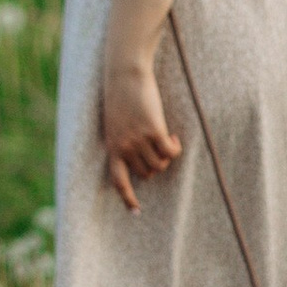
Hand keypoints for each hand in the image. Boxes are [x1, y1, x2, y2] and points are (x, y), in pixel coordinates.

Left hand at [101, 61, 181, 213]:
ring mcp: (138, 140)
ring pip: (159, 164)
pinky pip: (170, 152)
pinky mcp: (154, 130)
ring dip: (166, 156)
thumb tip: (141, 158)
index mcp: (112, 147)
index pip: (119, 181)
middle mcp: (124, 147)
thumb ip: (123, 140)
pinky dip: (175, 147)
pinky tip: (173, 136)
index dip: (128, 198)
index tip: (136, 212)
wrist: (124, 74)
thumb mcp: (115, 122)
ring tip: (166, 139)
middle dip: (156, 165)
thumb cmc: (120, 95)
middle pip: (147, 173)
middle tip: (160, 148)